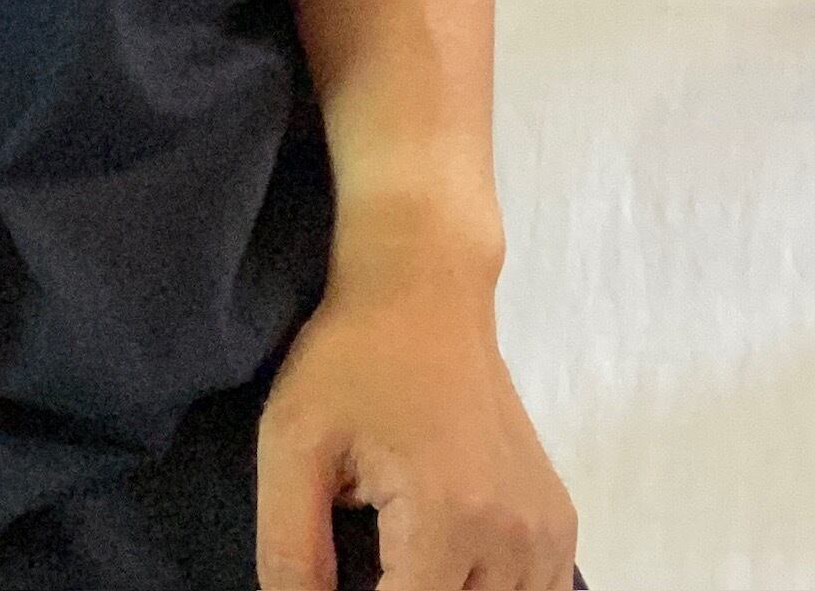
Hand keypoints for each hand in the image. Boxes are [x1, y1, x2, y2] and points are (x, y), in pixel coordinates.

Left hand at [256, 263, 578, 590]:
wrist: (425, 289)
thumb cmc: (351, 356)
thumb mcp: (291, 441)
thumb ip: (291, 545)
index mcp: (447, 518)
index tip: (338, 578)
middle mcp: (515, 536)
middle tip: (369, 560)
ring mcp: (548, 531)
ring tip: (400, 563)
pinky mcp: (559, 520)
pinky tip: (445, 567)